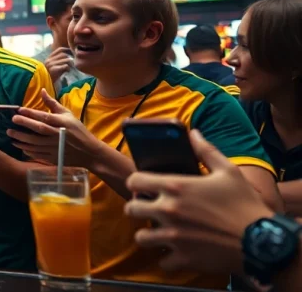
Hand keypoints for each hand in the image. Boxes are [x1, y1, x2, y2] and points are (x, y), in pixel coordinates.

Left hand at [8, 89, 103, 167]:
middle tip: (12, 120)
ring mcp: (55, 148)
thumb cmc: (78, 131)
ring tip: (10, 134)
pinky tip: (20, 146)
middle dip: (24, 124)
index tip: (19, 110)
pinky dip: (28, 151)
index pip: (44, 117)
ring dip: (21, 139)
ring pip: (35, 143)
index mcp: (62, 123)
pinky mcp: (54, 158)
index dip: (31, 113)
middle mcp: (58, 135)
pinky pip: (38, 154)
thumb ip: (53, 104)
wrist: (89, 152)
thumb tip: (41, 90)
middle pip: (39, 129)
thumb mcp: (68, 114)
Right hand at [43, 48, 73, 83]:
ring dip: (70, 64)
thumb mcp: (52, 67)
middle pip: (64, 55)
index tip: (72, 54)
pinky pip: (65, 66)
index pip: (59, 50)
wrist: (44, 85)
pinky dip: (68, 68)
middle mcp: (49, 60)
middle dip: (70, 59)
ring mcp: (51, 64)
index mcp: (49, 58)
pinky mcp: (54, 70)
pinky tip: (68, 72)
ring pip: (66, 60)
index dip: (67, 50)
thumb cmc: (50, 77)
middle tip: (72, 64)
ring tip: (70, 68)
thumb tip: (68, 57)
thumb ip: (58, 61)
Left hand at [124, 130, 273, 273]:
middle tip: (150, 211)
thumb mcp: (228, 171)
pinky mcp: (183, 258)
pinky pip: (162, 261)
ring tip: (159, 233)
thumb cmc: (245, 204)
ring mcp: (173, 236)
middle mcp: (168, 210)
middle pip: (131, 209)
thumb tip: (194, 134)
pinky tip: (177, 252)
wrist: (262, 241)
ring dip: (149, 236)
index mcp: (175, 187)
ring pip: (141, 238)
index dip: (136, 184)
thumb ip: (206, 151)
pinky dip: (168, 258)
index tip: (142, 188)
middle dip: (138, 209)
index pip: (134, 181)